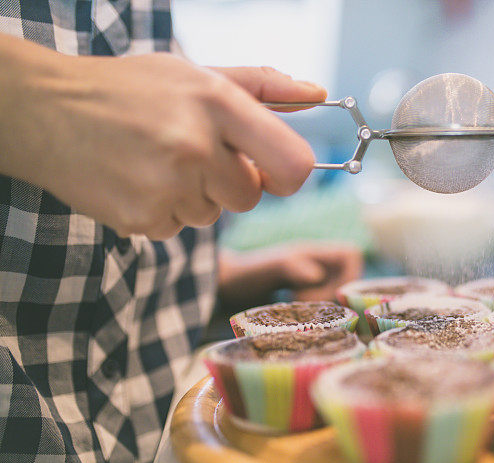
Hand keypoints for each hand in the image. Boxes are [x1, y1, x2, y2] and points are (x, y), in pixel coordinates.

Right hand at [0, 35, 325, 239]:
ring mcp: (168, 186)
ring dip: (193, 196)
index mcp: (218, 103)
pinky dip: (163, 211)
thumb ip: (263, 86)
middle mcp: (196, 146)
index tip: (272, 173)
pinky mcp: (142, 218)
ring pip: (212, 215)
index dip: (290, 176)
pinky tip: (137, 180)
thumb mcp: (197, 74)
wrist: (46, 112)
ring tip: (155, 162)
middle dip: (229, 183)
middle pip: (249, 197)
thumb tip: (319, 95)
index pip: (292, 164)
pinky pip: (177, 228)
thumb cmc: (131, 90)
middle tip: (192, 155)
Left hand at [218, 242, 362, 306]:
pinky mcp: (304, 293)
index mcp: (312, 252)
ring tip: (297, 308)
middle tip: (304, 302)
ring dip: (323, 305)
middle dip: (332, 295)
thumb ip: (289, 267)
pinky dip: (315, 311)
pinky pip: (324, 302)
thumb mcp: (265, 270)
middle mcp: (316, 263)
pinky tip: (295, 313)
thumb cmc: (242, 275)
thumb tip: (315, 275)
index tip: (326, 291)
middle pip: (348, 278)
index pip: (352, 255)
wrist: (222, 285)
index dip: (349, 275)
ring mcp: (311, 278)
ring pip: (337, 292)